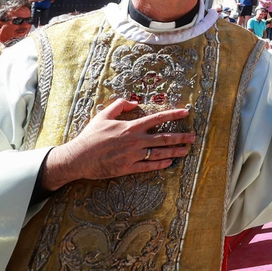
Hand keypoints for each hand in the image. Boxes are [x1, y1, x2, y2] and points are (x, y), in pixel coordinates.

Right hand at [40, 98, 194, 190]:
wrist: (78, 157)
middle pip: (164, 138)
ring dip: (174, 151)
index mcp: (130, 127)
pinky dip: (160, 165)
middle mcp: (135, 141)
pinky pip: (148, 167)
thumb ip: (120, 105)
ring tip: (186, 151)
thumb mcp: (104, 115)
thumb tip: (134, 102)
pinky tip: (169, 163)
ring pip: (159, 153)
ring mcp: (132, 155)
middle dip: (181, 137)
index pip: (157, 119)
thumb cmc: (91, 136)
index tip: (186, 113)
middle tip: (193, 137)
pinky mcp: (128, 168)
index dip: (173, 115)